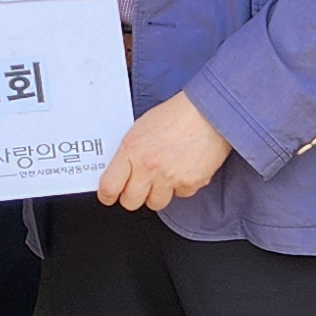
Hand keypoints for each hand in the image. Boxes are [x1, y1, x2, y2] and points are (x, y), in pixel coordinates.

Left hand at [96, 94, 230, 210]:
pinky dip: (180, 186)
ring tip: (163, 176)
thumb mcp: (140, 128)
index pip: (109, 186)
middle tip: (137, 187)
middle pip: (131, 202)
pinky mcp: (190, 184)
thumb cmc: (176, 115)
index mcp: (131, 150)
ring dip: (157, 193)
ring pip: (155, 203)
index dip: (107, 195)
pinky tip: (182, 169)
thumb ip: (129, 152)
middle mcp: (149, 167)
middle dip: (132, 196)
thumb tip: (119, 171)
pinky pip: (180, 195)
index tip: (109, 196)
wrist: (208, 111)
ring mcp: (169, 178)